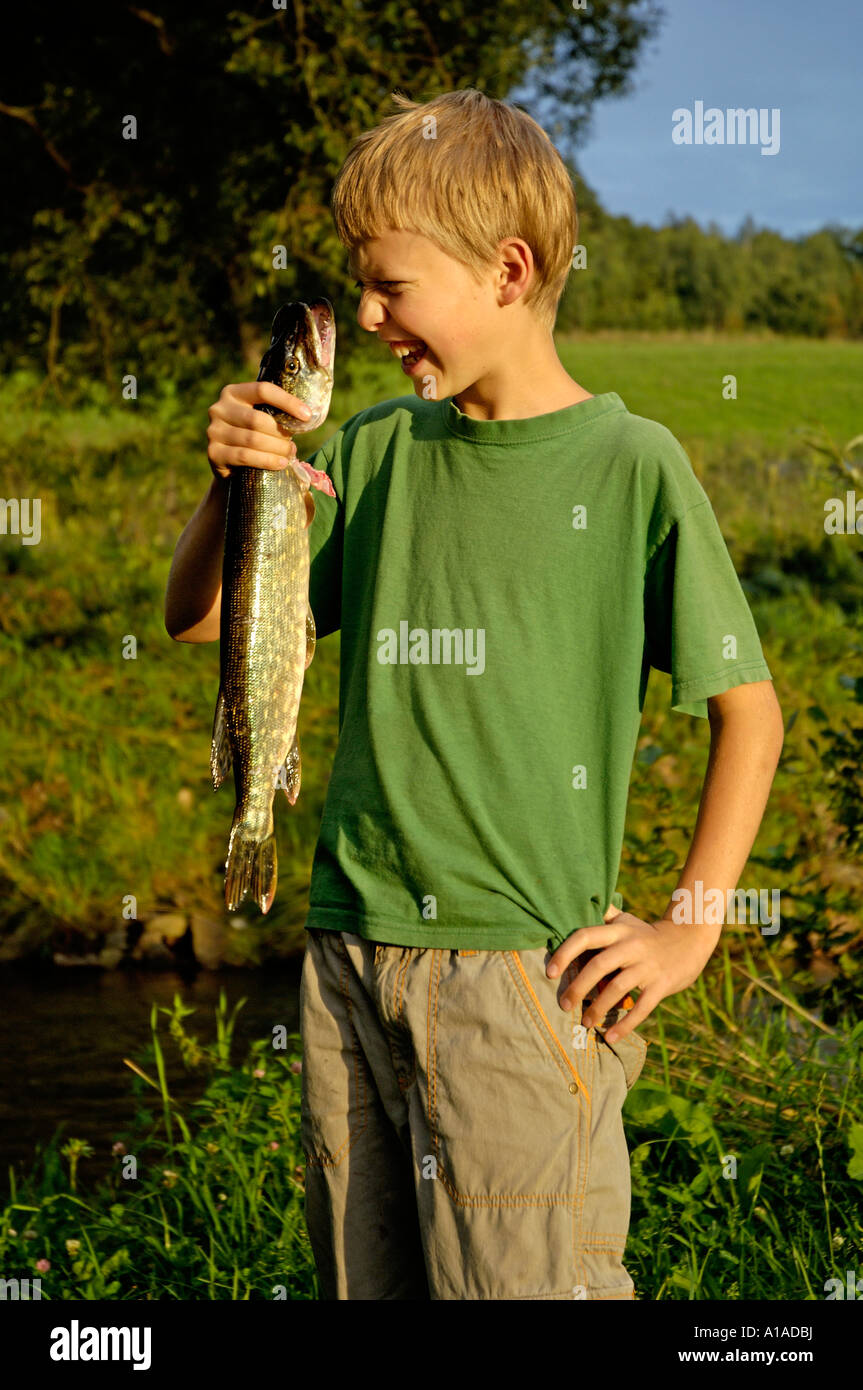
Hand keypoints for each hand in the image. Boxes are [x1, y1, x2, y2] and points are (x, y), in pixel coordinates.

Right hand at [206, 381, 312, 479]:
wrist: (231, 465)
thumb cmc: (253, 436)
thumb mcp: (261, 419)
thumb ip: (275, 414)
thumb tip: (305, 417)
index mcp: (233, 393)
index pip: (262, 390)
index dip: (287, 401)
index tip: (307, 415)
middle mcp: (219, 408)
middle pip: (258, 419)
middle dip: (281, 433)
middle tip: (293, 445)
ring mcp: (214, 431)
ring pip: (253, 439)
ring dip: (277, 449)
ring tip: (289, 454)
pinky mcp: (214, 452)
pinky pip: (245, 456)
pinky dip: (267, 460)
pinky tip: (280, 463)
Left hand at [545, 905, 720, 1041]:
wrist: (690, 939)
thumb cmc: (647, 933)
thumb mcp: (626, 920)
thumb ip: (602, 917)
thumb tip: (574, 906)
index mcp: (618, 931)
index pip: (585, 936)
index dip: (565, 953)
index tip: (550, 973)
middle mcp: (631, 946)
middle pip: (598, 965)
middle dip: (578, 987)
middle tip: (563, 1005)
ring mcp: (647, 966)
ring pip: (617, 988)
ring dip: (598, 1008)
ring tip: (585, 1022)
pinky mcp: (662, 985)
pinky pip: (642, 1008)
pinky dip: (626, 1024)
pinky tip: (611, 1037)